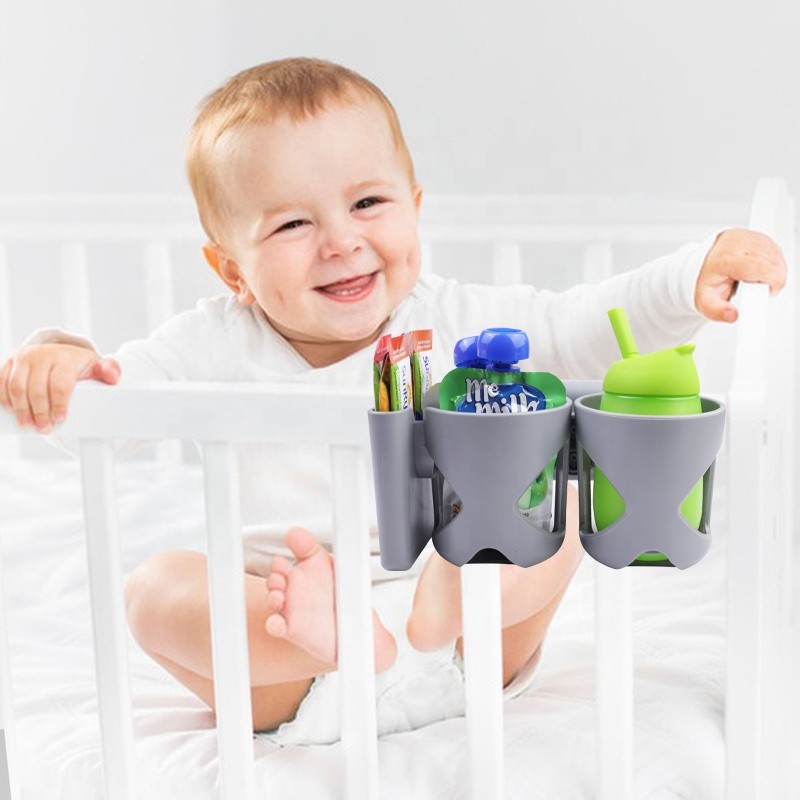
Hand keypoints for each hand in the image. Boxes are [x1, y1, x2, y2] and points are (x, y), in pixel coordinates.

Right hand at [0, 343, 119, 432]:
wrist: (61, 354)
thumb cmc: (80, 366)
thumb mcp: (97, 367)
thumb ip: (109, 371)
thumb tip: (112, 376)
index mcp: (65, 357)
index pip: (60, 384)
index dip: (59, 405)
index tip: (60, 420)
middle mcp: (42, 354)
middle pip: (36, 388)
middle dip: (39, 412)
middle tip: (44, 429)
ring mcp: (23, 357)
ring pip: (16, 385)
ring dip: (20, 408)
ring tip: (28, 425)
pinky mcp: (9, 361)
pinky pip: (0, 380)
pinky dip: (3, 397)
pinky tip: (11, 410)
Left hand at [695, 228, 787, 322]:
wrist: (705, 260)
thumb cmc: (708, 279)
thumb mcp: (705, 301)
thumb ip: (717, 311)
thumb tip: (732, 315)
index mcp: (726, 258)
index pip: (762, 269)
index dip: (771, 282)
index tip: (767, 292)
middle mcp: (739, 243)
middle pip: (773, 265)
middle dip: (770, 281)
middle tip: (753, 287)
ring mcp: (751, 237)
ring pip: (778, 259)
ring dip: (772, 274)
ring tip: (754, 279)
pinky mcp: (761, 236)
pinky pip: (778, 253)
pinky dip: (773, 265)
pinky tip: (759, 270)